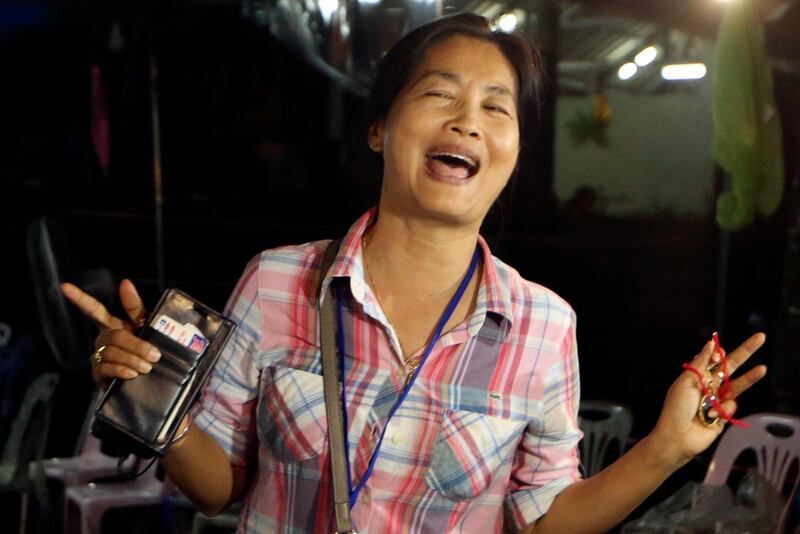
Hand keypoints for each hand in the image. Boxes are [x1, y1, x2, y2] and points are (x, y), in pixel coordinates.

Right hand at [62, 279, 160, 384]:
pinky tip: (131, 374)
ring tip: (147, 367)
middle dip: (137, 346)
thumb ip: (135, 307)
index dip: (80, 298)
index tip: (64, 286)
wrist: (147, 381)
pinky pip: (106, 369)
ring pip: (112, 353)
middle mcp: (102, 339)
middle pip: (115, 336)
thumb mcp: (146, 327)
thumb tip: (125, 282)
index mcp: (112, 325)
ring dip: (133, 359)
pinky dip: (121, 370)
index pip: (94, 309)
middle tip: (155, 355)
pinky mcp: (97, 374)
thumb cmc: (146, 350)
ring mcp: (97, 357)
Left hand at [649, 333, 766, 466]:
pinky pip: (732, 405)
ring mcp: (718, 399)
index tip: (720, 351)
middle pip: (731, 366)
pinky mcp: (725, 413)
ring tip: (763, 369)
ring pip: (738, 385)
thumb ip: (701, 363)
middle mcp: (710, 385)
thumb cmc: (677, 407)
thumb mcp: (686, 381)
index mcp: (698, 375)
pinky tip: (710, 414)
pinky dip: (722, 408)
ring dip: (750, 377)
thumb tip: (710, 343)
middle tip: (761, 338)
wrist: (678, 436)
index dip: (719, 353)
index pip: (713, 359)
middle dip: (746, 353)